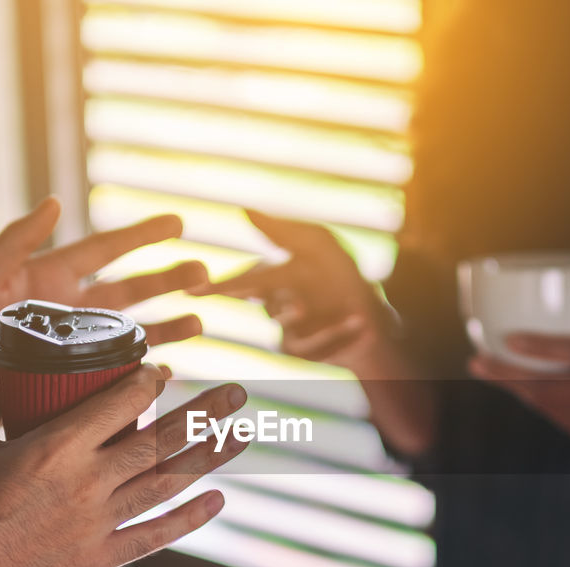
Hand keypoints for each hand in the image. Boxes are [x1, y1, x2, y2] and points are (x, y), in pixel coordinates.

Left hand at [0, 198, 207, 434]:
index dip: (141, 236)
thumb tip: (55, 201)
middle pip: (131, 292)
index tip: (178, 223)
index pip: (104, 251)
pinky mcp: (68, 382)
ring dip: (167, 328)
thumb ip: (15, 242)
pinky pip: (115, 378)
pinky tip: (166, 374)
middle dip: (169, 281)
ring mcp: (71, 349)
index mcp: (48, 279)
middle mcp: (68, 312)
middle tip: (205, 275)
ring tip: (200, 323)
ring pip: (132, 334)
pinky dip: (142, 375)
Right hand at [0, 366, 248, 566]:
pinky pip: (153, 536)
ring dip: (210, 459)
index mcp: (55, 447)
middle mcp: (87, 482)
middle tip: (238, 392)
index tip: (163, 371)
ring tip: (242, 436)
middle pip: (161, 440)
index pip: (120, 403)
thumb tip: (1, 381)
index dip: (149, 382)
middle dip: (204, 413)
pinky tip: (218, 502)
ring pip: (168, 483)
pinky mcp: (97, 560)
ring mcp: (97, 523)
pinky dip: (189, 519)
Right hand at [189, 210, 390, 372]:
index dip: (218, 286)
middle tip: (302, 305)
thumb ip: (282, 230)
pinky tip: (363, 325)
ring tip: (349, 313)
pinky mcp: (304, 353)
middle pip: (271, 306)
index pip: (243, 282)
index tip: (194, 289)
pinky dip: (341, 334)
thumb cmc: (343, 275)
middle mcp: (276, 306)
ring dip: (321, 320)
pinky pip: (316, 347)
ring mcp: (287, 332)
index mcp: (274, 277)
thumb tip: (243, 210)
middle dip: (285, 305)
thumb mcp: (319, 244)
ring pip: (293, 330)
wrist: (376, 316)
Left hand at [468, 312, 569, 463]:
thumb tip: (555, 308)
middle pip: (551, 386)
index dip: (542, 347)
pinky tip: (522, 390)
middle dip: (508, 376)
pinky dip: (539, 402)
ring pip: (549, 406)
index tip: (508, 338)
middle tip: (475, 362)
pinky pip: (560, 418)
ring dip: (516, 389)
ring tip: (488, 371)